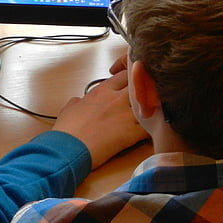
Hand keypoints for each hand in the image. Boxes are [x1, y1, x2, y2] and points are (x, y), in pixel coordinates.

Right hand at [51, 54, 148, 168]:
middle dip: (147, 90)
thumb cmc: (67, 130)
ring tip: (154, 114)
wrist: (69, 148)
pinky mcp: (132, 133)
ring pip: (151, 103)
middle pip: (142, 85)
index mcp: (101, 91)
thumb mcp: (70, 108)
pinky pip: (151, 126)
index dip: (132, 78)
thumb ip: (80, 101)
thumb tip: (80, 101)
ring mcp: (126, 115)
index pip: (125, 74)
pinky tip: (154, 130)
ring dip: (153, 108)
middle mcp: (116, 99)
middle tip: (147, 99)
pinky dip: (155, 127)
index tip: (133, 85)